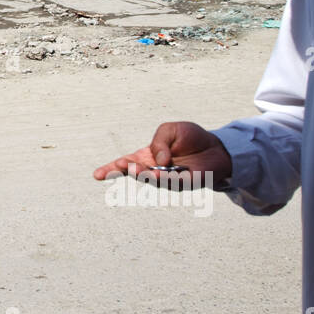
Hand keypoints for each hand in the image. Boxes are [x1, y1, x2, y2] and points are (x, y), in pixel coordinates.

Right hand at [92, 121, 232, 183]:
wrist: (216, 146)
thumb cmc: (190, 138)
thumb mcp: (170, 129)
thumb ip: (159, 141)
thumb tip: (158, 160)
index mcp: (147, 156)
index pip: (126, 164)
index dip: (111, 170)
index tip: (96, 175)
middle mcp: (155, 170)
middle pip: (136, 174)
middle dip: (127, 170)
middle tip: (122, 165)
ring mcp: (170, 179)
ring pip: (153, 180)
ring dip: (146, 174)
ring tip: (139, 169)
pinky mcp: (186, 183)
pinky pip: (174, 182)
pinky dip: (167, 177)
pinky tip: (161, 172)